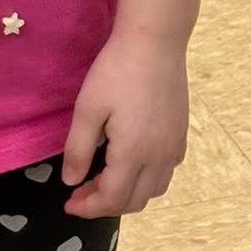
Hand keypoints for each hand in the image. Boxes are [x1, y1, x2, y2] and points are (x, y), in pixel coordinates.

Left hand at [61, 33, 189, 218]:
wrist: (155, 42)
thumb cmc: (116, 71)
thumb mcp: (87, 109)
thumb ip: (78, 149)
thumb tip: (71, 182)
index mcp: (134, 153)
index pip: (112, 199)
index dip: (88, 208)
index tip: (69, 205)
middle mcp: (160, 157)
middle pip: (135, 201)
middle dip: (105, 204)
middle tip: (80, 193)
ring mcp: (174, 146)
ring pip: (154, 189)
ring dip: (128, 194)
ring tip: (102, 180)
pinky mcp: (181, 134)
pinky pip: (166, 172)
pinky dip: (147, 180)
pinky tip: (130, 163)